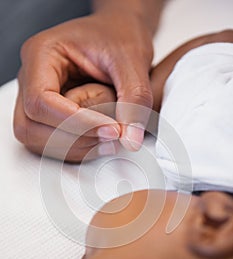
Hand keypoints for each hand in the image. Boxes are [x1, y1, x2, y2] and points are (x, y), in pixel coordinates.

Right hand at [13, 11, 153, 161]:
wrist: (118, 34)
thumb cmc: (119, 36)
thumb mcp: (132, 59)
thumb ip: (134, 98)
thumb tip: (130, 139)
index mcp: (41, 54)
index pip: (41, 101)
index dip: (75, 122)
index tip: (112, 130)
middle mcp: (32, 79)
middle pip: (30, 126)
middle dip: (73, 139)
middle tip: (112, 136)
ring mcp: (37, 99)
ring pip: (37, 139)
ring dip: (74, 147)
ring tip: (110, 139)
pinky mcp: (48, 115)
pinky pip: (50, 143)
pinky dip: (77, 149)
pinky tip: (102, 141)